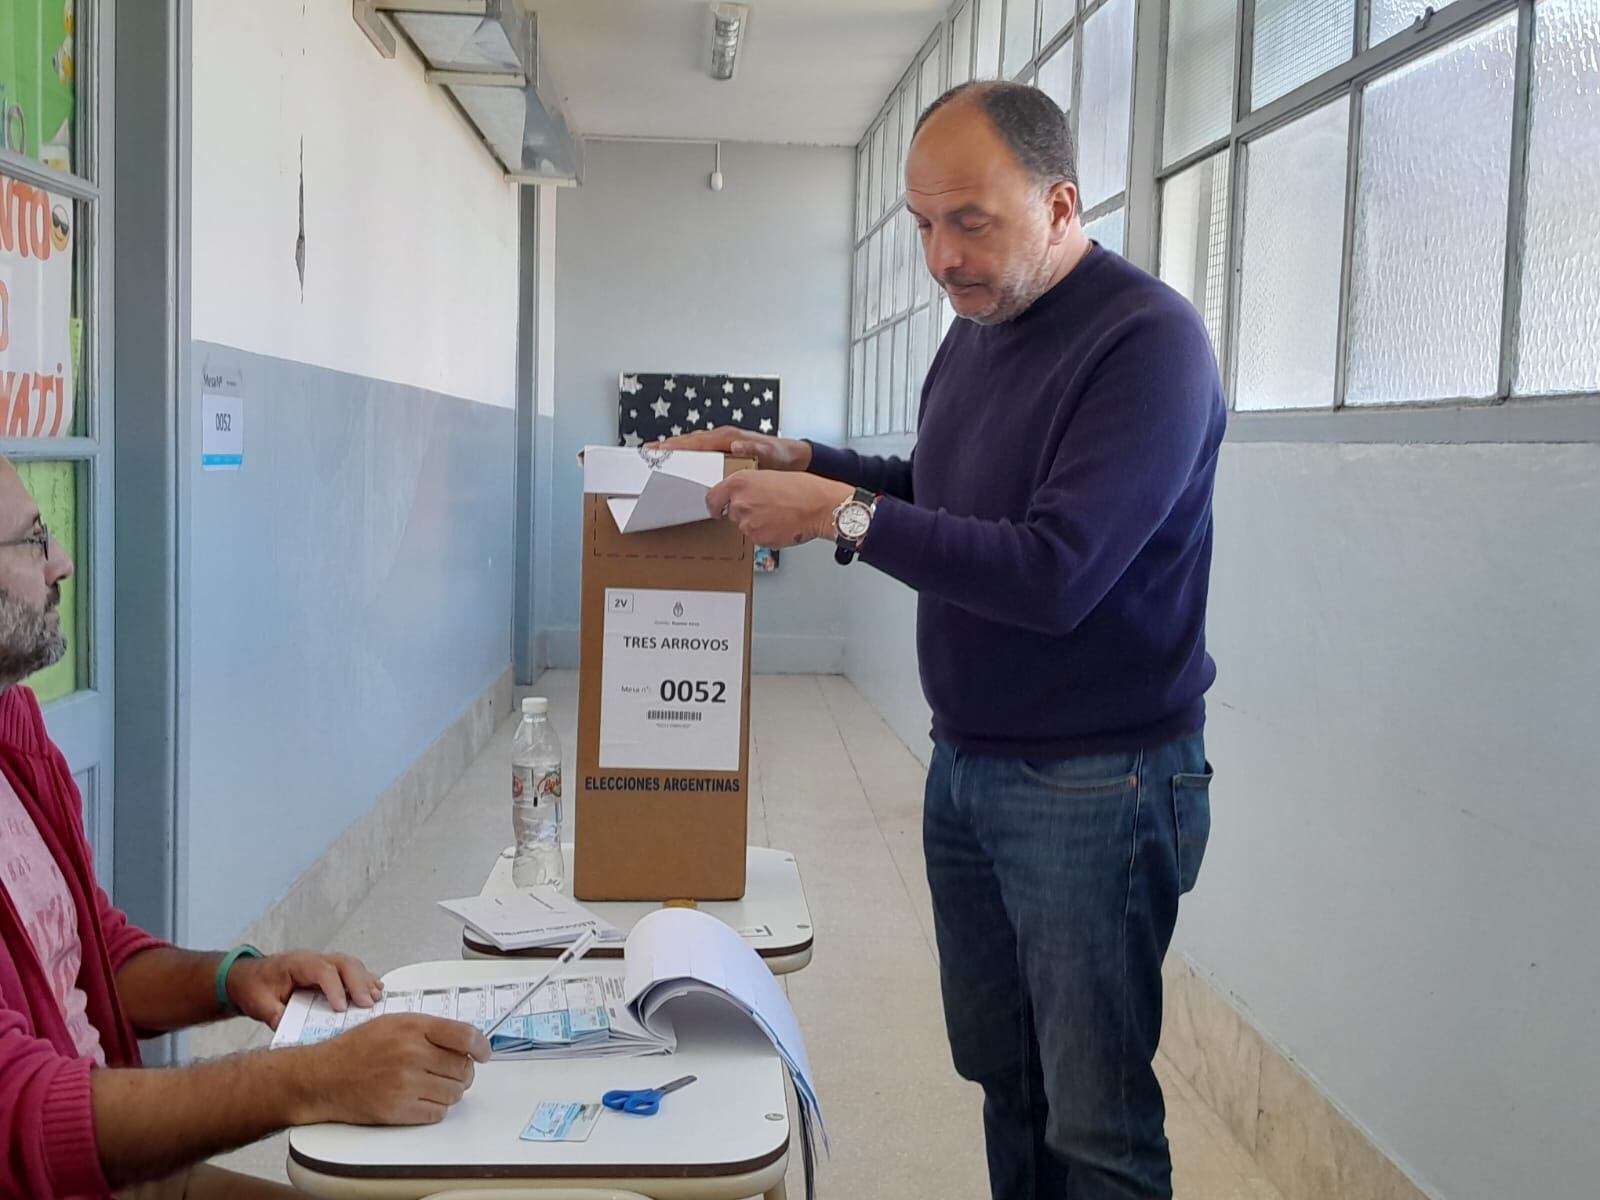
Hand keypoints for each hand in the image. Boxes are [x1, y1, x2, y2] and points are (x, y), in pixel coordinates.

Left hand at [227, 951, 383, 1029]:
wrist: (246, 977)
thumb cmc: (253, 986)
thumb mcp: (259, 1004)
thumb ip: (277, 1016)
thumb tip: (295, 1033)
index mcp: (296, 963)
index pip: (322, 971)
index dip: (335, 988)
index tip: (341, 1008)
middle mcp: (313, 959)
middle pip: (343, 963)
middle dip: (358, 983)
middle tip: (368, 1004)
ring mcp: (322, 963)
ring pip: (351, 965)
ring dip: (365, 981)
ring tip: (376, 999)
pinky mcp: (328, 971)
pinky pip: (350, 970)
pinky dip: (364, 980)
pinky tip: (375, 990)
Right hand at [290, 1014, 490, 1126]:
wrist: (324, 1077)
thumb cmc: (356, 1048)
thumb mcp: (394, 1022)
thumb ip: (430, 1029)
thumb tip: (465, 1040)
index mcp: (414, 1027)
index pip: (466, 1036)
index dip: (482, 1046)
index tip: (484, 1053)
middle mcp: (412, 1054)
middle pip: (464, 1068)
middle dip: (463, 1071)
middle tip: (450, 1070)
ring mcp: (406, 1083)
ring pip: (455, 1092)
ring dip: (450, 1090)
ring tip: (432, 1084)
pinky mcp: (399, 1110)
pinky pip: (438, 1112)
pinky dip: (436, 1107)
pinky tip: (422, 1097)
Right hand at [659, 425, 812, 471]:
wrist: (793, 457)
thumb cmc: (781, 456)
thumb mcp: (769, 453)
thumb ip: (753, 447)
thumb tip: (735, 444)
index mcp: (728, 438)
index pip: (696, 442)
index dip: (675, 445)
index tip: (657, 448)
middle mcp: (724, 437)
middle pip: (689, 441)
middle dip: (668, 445)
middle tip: (648, 451)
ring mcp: (724, 443)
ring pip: (694, 445)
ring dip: (676, 449)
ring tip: (657, 455)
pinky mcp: (726, 450)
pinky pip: (702, 451)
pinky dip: (688, 453)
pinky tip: (681, 462)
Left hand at [706, 471, 852, 547]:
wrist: (820, 506)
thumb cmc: (802, 489)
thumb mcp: (769, 476)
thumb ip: (748, 486)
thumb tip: (740, 495)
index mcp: (740, 482)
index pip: (712, 498)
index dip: (715, 505)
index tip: (717, 509)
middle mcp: (739, 502)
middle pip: (730, 513)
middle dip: (744, 512)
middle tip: (765, 507)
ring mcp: (747, 523)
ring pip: (744, 526)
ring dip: (756, 523)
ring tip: (777, 514)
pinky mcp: (758, 539)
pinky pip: (756, 538)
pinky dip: (765, 533)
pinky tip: (780, 524)